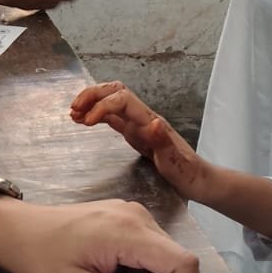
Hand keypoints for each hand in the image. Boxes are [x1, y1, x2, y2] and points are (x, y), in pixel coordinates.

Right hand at [69, 82, 218, 204]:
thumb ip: (164, 143)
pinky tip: (84, 122)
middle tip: (73, 109)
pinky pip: (112, 117)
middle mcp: (143, 118)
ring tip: (73, 114)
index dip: (102, 106)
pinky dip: (96, 115)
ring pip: (112, 101)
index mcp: (151, 122)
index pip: (122, 100)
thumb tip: (153, 122)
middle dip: (92, 95)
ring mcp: (138, 124)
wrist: (198, 180)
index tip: (86, 122)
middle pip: (115, 92)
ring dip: (91, 102)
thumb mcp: (176, 163)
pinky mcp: (135, 133)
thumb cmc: (188, 173)